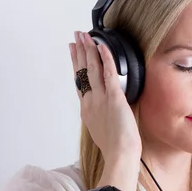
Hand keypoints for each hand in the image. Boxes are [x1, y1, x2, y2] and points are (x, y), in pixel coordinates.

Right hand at [69, 31, 141, 165]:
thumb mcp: (101, 130)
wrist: (119, 154)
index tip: (72, 52)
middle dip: (78, 52)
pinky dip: (105, 58)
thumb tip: (104, 112)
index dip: (75, 65)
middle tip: (75, 37)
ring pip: (91, 69)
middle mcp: (90, 101)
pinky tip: (102, 47)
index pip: (79, 82)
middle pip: (81, 72)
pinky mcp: (114, 98)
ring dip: (88, 50)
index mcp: (87, 109)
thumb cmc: (115, 147)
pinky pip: (109, 74)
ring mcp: (101, 98)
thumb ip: (100, 117)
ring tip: (84, 36)